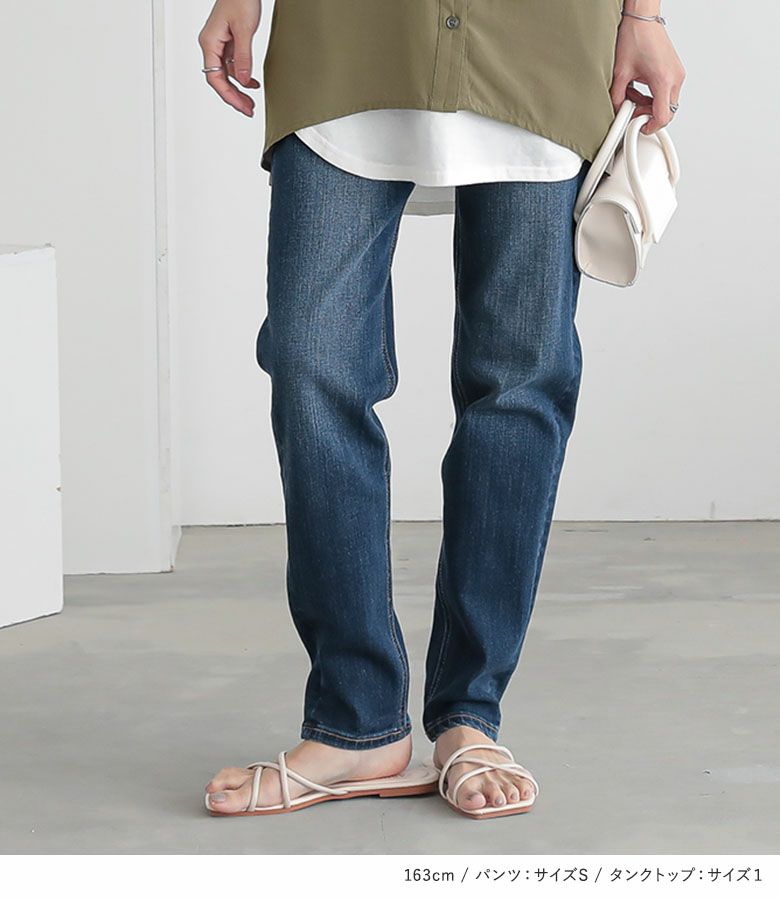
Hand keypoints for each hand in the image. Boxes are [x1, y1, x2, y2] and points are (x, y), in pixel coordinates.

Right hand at [198, 0, 261, 116]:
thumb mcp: (245, 30)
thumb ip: (243, 57)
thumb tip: (244, 80)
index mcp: (210, 43)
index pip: (215, 78)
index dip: (229, 96)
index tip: (242, 107)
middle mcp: (212, 45)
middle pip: (220, 80)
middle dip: (234, 97)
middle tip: (248, 109)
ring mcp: (219, 45)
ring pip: (227, 75)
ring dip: (239, 90)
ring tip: (251, 102)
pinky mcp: (228, 43)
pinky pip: (233, 65)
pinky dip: (243, 76)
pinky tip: (252, 84)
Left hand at [610, 17, 685, 134]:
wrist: (642, 19)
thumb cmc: (635, 38)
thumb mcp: (620, 73)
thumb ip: (617, 98)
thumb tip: (617, 112)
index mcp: (663, 80)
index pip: (662, 116)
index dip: (650, 127)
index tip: (639, 128)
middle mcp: (675, 77)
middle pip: (667, 112)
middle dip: (648, 117)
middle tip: (632, 114)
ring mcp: (677, 73)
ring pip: (667, 103)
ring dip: (650, 107)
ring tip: (633, 100)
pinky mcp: (674, 70)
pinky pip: (667, 92)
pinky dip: (654, 97)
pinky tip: (639, 92)